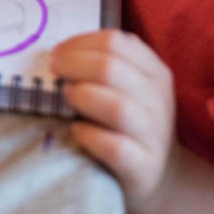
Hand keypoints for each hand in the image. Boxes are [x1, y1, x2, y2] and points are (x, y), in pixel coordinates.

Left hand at [51, 30, 176, 208]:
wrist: (160, 171)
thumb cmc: (129, 120)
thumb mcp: (126, 87)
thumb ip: (102, 65)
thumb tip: (57, 53)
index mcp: (154, 71)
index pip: (116, 42)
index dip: (79, 44)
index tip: (57, 53)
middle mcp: (158, 100)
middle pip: (111, 68)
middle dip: (74, 66)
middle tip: (54, 72)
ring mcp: (154, 134)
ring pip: (117, 107)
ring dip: (83, 97)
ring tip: (66, 97)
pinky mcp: (145, 166)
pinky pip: (116, 147)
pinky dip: (91, 136)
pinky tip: (77, 131)